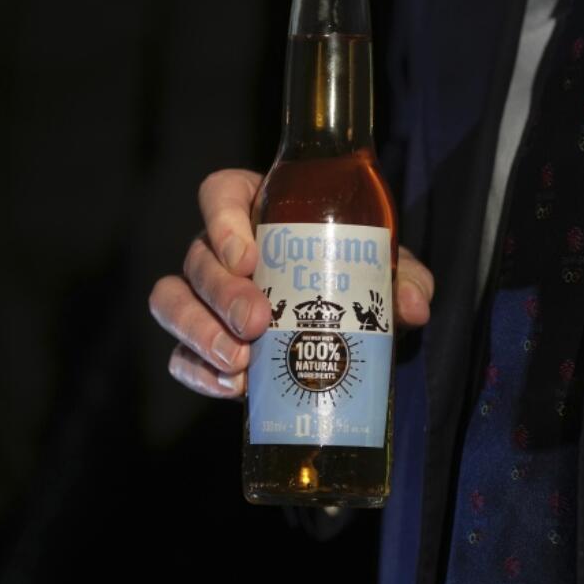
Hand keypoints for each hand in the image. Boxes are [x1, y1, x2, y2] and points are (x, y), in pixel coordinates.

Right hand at [149, 169, 434, 399]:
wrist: (347, 327)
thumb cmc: (357, 276)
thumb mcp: (383, 269)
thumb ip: (402, 277)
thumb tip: (412, 305)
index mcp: (257, 208)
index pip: (219, 195)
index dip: (223, 223)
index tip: (250, 258)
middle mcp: (219, 250)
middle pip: (197, 257)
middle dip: (222, 292)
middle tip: (258, 322)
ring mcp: (204, 299)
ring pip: (171, 301)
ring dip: (198, 331)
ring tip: (239, 361)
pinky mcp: (200, 345)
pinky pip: (178, 356)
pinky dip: (199, 373)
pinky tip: (233, 388)